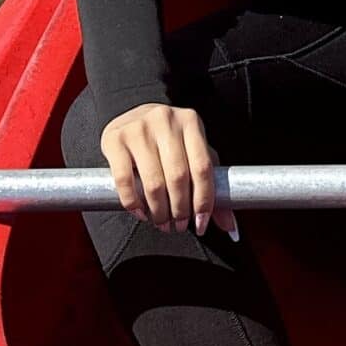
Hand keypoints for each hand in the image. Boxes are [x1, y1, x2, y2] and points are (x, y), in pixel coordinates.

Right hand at [98, 101, 223, 234]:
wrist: (132, 119)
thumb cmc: (169, 142)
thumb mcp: (193, 154)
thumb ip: (212, 185)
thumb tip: (230, 225)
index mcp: (190, 121)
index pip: (202, 167)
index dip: (203, 201)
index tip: (201, 224)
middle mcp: (165, 119)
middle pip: (178, 176)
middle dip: (180, 209)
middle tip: (178, 226)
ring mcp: (138, 127)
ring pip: (153, 181)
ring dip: (159, 211)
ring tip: (162, 222)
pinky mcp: (115, 139)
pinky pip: (125, 180)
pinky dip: (133, 204)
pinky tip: (141, 213)